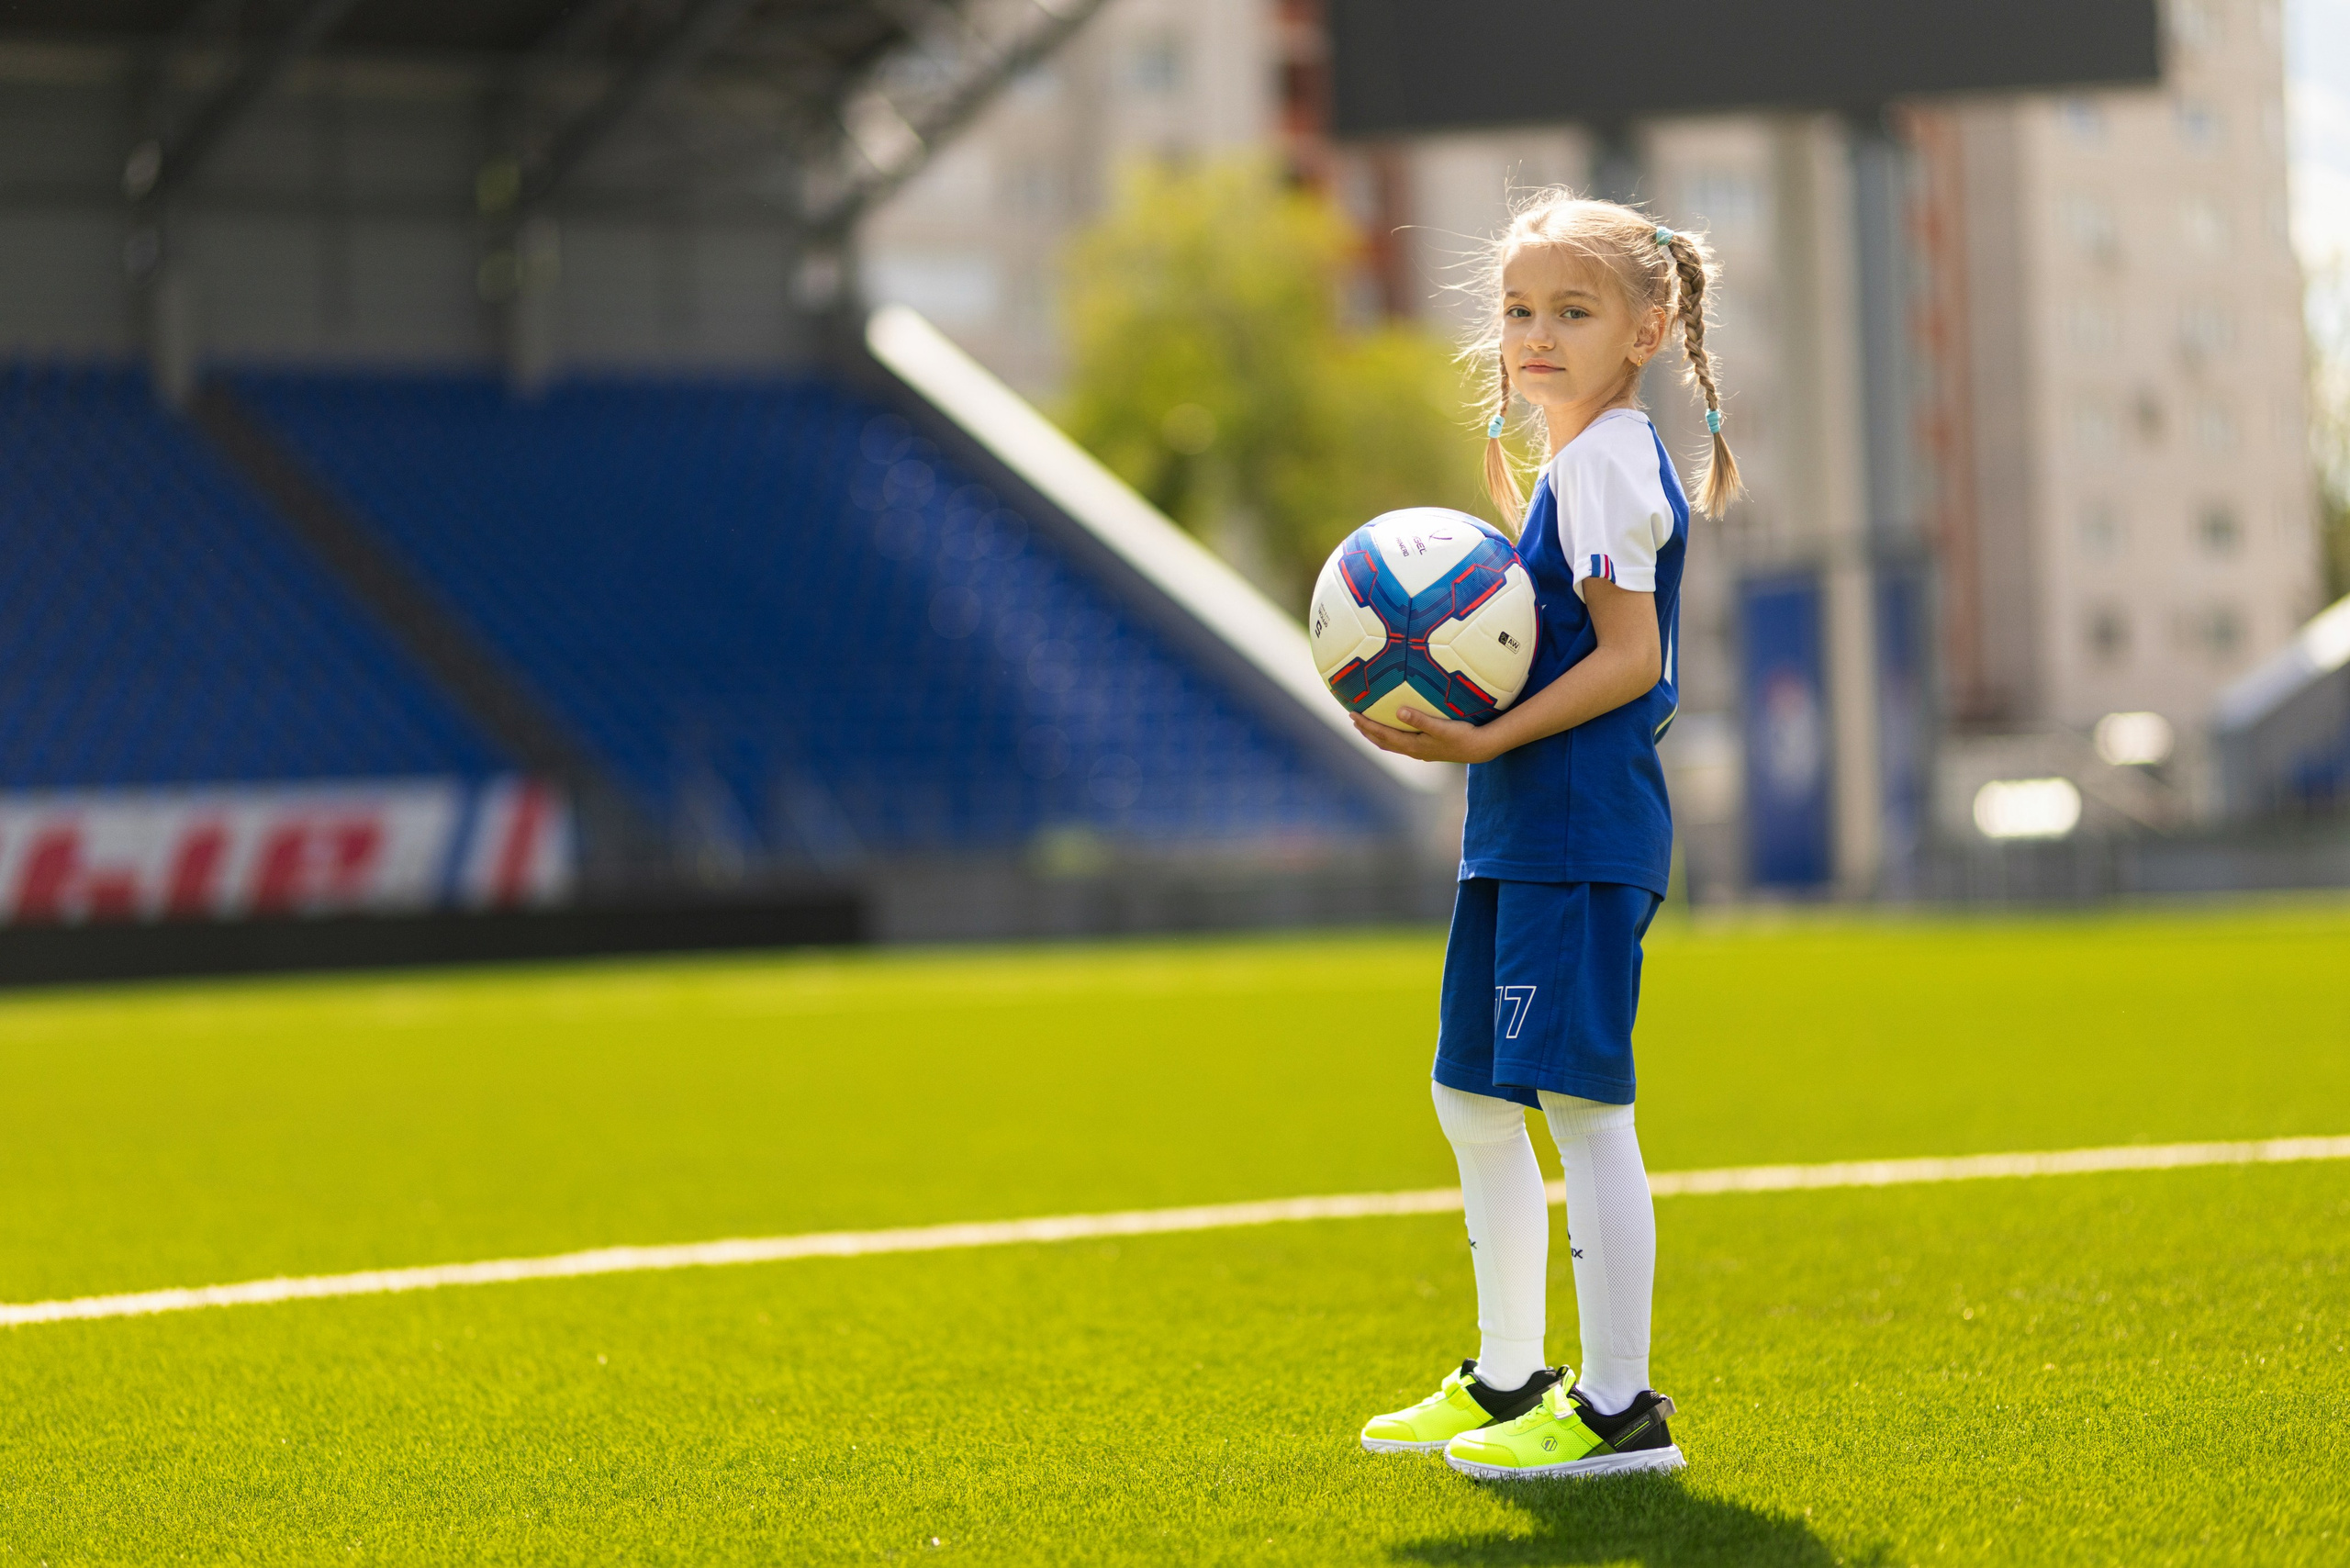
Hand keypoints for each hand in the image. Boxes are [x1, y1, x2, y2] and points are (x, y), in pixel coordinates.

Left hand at [1349, 706, 1497, 764]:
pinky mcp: (1426, 750)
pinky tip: (1392, 731)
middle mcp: (1412, 750)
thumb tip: (1398, 711)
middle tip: (1353, 718)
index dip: (1366, 725)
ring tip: (1366, 726)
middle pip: (1382, 741)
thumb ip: (1419, 719)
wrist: (1479, 749)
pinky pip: (1400, 744)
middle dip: (1366, 730)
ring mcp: (1419, 752)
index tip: (1353, 714)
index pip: (1382, 734)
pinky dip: (1390, 737)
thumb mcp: (1441, 727)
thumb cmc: (1461, 735)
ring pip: (1390, 744)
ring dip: (1376, 735)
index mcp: (1412, 744)